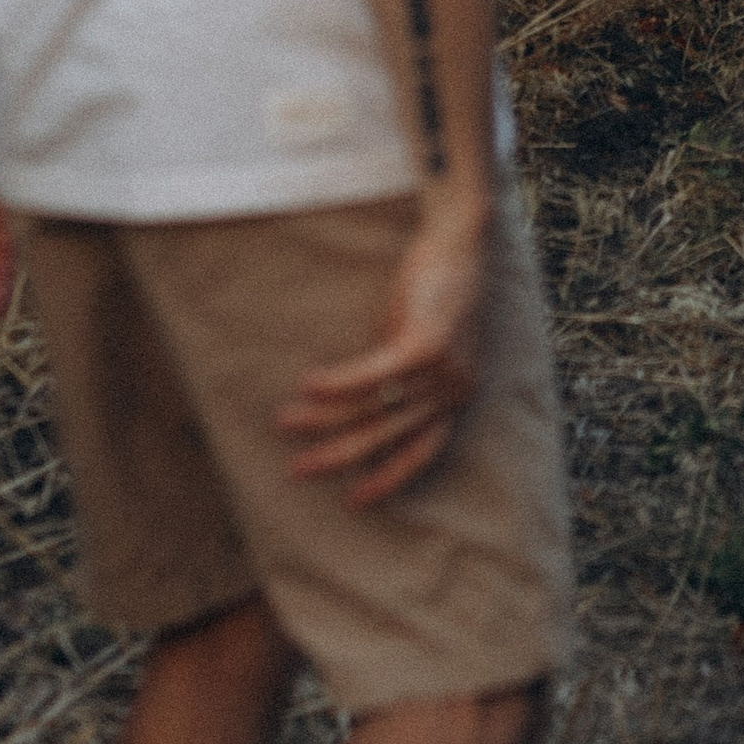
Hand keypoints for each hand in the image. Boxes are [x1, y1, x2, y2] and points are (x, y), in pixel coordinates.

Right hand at [276, 193, 490, 505]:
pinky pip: (372, 375)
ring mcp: (443, 369)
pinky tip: (305, 386)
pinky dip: (336, 383)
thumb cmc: (437, 292)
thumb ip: (402, 381)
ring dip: (322, 416)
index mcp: (458, 395)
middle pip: (387, 435)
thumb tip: (361, 410)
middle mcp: (454, 389)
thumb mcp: (424, 346)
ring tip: (285, 420)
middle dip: (339, 455)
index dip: (389, 476)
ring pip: (371, 406)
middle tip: (299, 470)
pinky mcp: (425, 344)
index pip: (423, 450)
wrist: (459, 243)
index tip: (356, 500)